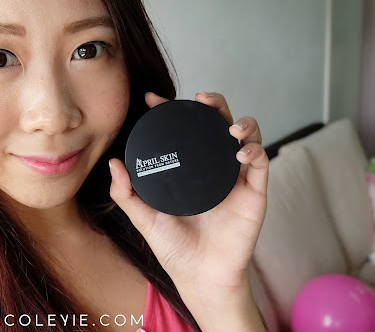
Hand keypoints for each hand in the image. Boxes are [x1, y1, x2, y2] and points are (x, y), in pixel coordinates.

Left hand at [108, 91, 268, 294]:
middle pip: (217, 123)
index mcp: (189, 168)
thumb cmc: (174, 247)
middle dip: (212, 103)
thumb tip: (113, 163)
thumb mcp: (144, 218)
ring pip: (246, 135)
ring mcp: (235, 177)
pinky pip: (261, 163)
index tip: (153, 100)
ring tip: (228, 126)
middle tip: (199, 99)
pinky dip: (254, 151)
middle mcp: (213, 167)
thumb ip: (126, 193)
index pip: (183, 129)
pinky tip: (240, 152)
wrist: (199, 276)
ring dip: (241, 122)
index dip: (170, 109)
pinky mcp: (255, 192)